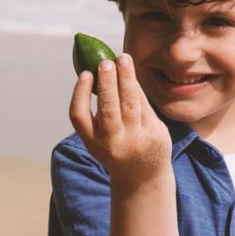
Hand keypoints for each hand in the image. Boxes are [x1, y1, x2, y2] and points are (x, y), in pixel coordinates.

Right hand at [69, 53, 172, 186]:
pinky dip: (137, 88)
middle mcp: (112, 142)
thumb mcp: (99, 136)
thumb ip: (97, 112)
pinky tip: (132, 75)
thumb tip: (99, 72)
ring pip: (131, 103)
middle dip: (107, 82)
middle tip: (106, 61)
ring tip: (123, 59)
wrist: (143, 176)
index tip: (86, 74)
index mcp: (92, 141)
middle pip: (108, 108)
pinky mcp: (155, 134)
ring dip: (127, 78)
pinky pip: (145, 105)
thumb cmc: (115, 147)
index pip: (79, 115)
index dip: (80, 93)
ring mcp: (136, 139)